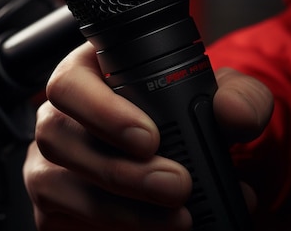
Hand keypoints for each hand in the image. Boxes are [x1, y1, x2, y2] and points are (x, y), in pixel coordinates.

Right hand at [23, 42, 272, 229]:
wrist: (193, 167)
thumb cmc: (192, 121)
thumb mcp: (224, 103)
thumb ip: (240, 98)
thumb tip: (232, 113)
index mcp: (91, 75)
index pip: (69, 82)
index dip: (102, 111)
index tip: (150, 138)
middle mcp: (61, 116)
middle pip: (57, 136)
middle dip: (118, 168)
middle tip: (176, 184)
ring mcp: (50, 163)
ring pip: (56, 184)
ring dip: (118, 206)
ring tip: (177, 217)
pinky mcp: (53, 207)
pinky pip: (63, 221)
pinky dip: (112, 228)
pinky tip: (157, 229)